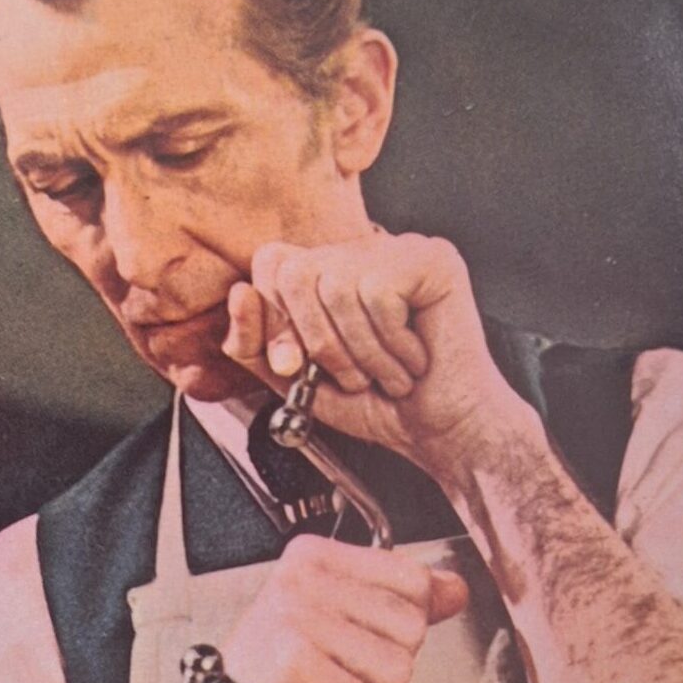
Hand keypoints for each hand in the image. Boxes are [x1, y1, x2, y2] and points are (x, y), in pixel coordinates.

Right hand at [169, 535, 467, 682]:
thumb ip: (397, 601)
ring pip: (397, 671)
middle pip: (410, 627)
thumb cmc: (272, 680)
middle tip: (334, 677)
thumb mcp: (334, 622)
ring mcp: (299, 621)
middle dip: (383, 670)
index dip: (402, 626)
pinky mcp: (300, 666)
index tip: (360, 642)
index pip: (411, 578)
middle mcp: (302, 582)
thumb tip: (454, 588)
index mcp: (312, 558)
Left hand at [222, 231, 532, 481]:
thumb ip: (255, 344)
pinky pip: (379, 293)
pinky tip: (413, 359)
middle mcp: (362, 252)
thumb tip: (242, 293)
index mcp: (329, 272)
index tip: (291, 366)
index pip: (271, 263)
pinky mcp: (432, 260)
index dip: (272, 318)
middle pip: (296, 272)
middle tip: (350, 377)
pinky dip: (390, 344)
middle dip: (315, 342)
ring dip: (359, 352)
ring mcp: (399, 250)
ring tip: (386, 373)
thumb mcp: (295, 380)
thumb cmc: (378, 405)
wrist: (440, 432)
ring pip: (338, 285)